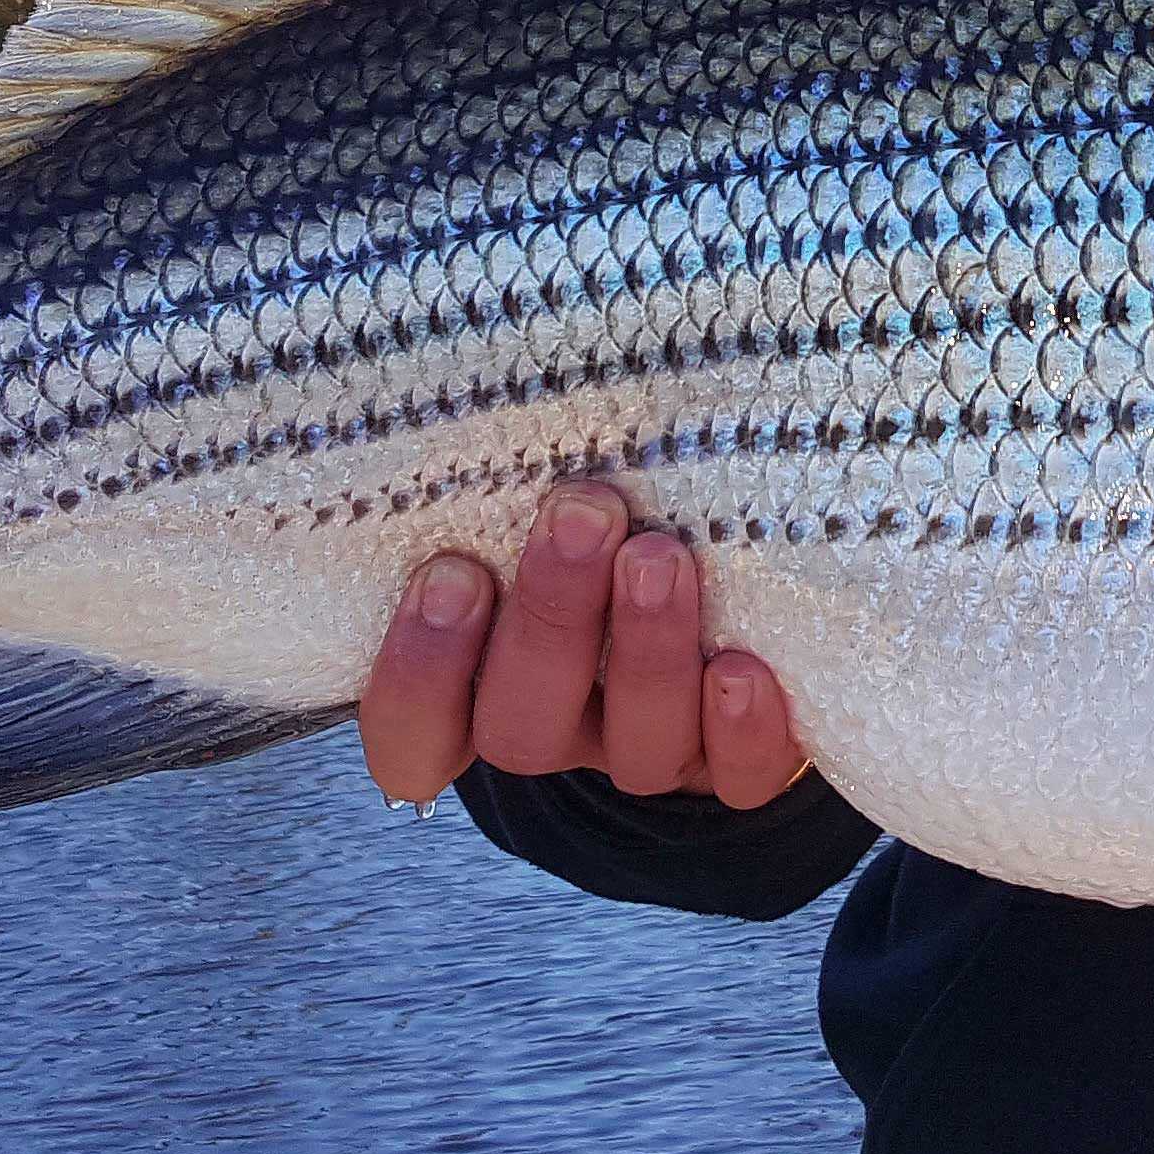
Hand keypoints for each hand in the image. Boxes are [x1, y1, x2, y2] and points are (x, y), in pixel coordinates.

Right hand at [354, 479, 814, 811]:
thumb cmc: (598, 523)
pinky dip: (740, 731)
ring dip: (644, 650)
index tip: (450, 571)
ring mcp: (645, 754)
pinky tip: (742, 667)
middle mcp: (556, 729)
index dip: (419, 673)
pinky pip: (737, 782)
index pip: (411, 730)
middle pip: (522, 724)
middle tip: (583, 513)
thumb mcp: (529, 504)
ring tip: (662, 556)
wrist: (735, 588)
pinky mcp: (737, 771)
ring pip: (632, 749)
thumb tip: (494, 370)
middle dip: (551, 616)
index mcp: (478, 686)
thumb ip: (502, 479)